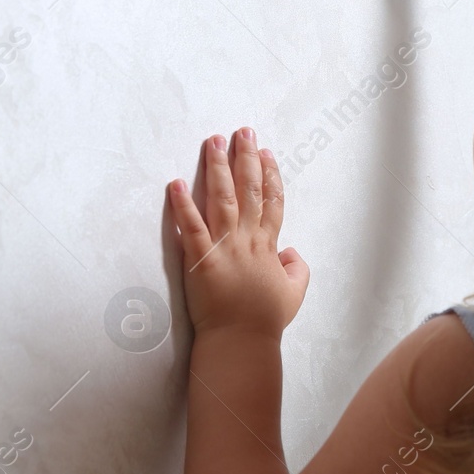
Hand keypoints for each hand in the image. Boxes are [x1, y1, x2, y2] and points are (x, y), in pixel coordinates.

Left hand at [168, 128, 308, 338]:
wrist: (242, 343)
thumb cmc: (265, 322)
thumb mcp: (294, 293)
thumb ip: (297, 268)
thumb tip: (291, 251)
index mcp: (269, 246)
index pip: (272, 201)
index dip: (270, 174)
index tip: (268, 152)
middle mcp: (248, 240)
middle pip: (249, 190)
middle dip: (246, 157)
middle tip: (242, 131)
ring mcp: (225, 248)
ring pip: (222, 199)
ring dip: (218, 168)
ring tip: (213, 142)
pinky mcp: (201, 260)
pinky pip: (191, 227)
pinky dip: (182, 204)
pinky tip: (175, 183)